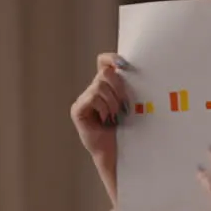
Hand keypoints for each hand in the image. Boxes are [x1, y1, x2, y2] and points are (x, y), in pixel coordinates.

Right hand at [70, 53, 129, 201]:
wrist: (118, 152)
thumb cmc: (127, 129)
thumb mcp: (130, 103)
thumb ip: (128, 86)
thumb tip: (132, 70)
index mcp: (106, 86)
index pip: (104, 62)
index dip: (111, 58)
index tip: (124, 64)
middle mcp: (92, 90)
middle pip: (104, 73)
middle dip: (119, 87)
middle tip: (125, 105)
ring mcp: (83, 100)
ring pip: (99, 85)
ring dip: (113, 101)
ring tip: (117, 115)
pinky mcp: (78, 109)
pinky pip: (92, 97)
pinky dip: (103, 107)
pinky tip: (107, 118)